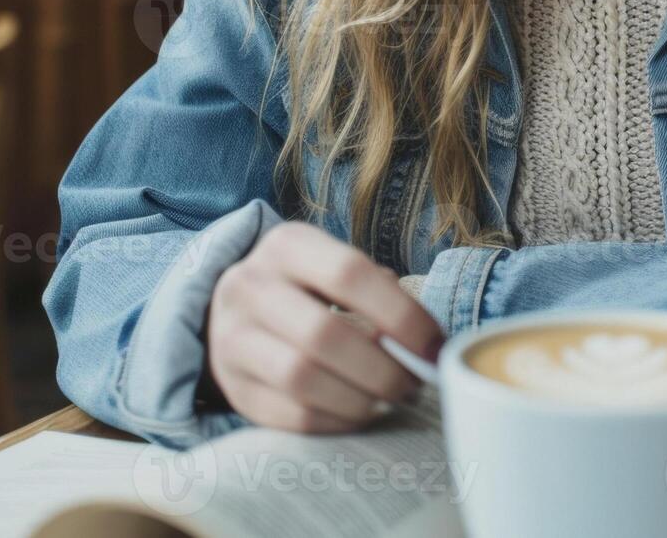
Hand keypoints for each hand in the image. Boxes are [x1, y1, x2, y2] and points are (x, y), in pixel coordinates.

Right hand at [207, 222, 442, 432]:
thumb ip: (377, 289)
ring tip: (388, 399)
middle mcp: (249, 288)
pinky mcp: (235, 387)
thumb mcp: (331, 266)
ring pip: (303, 379)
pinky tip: (359, 412)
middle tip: (413, 383)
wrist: (232, 310)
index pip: (349, 274)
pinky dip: (336, 420)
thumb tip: (425, 342)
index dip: (401, 315)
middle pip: (324, 334)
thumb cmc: (304, 288)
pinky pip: (291, 415)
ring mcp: (231, 340)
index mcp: (286, 246)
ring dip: (360, 398)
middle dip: (382, 368)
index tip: (434, 347)